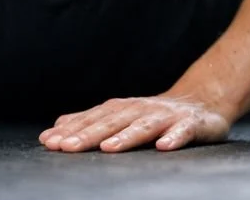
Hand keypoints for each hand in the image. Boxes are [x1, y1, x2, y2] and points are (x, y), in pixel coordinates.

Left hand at [38, 95, 229, 152]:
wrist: (200, 102)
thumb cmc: (152, 114)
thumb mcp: (119, 115)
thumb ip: (90, 122)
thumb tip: (56, 129)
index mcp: (119, 109)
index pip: (90, 120)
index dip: (70, 131)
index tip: (49, 142)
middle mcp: (138, 110)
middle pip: (110, 123)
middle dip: (87, 134)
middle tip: (66, 147)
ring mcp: (164, 116)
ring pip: (143, 126)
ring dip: (125, 137)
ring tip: (108, 148)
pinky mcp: (190, 124)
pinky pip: (182, 131)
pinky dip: (174, 138)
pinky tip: (164, 147)